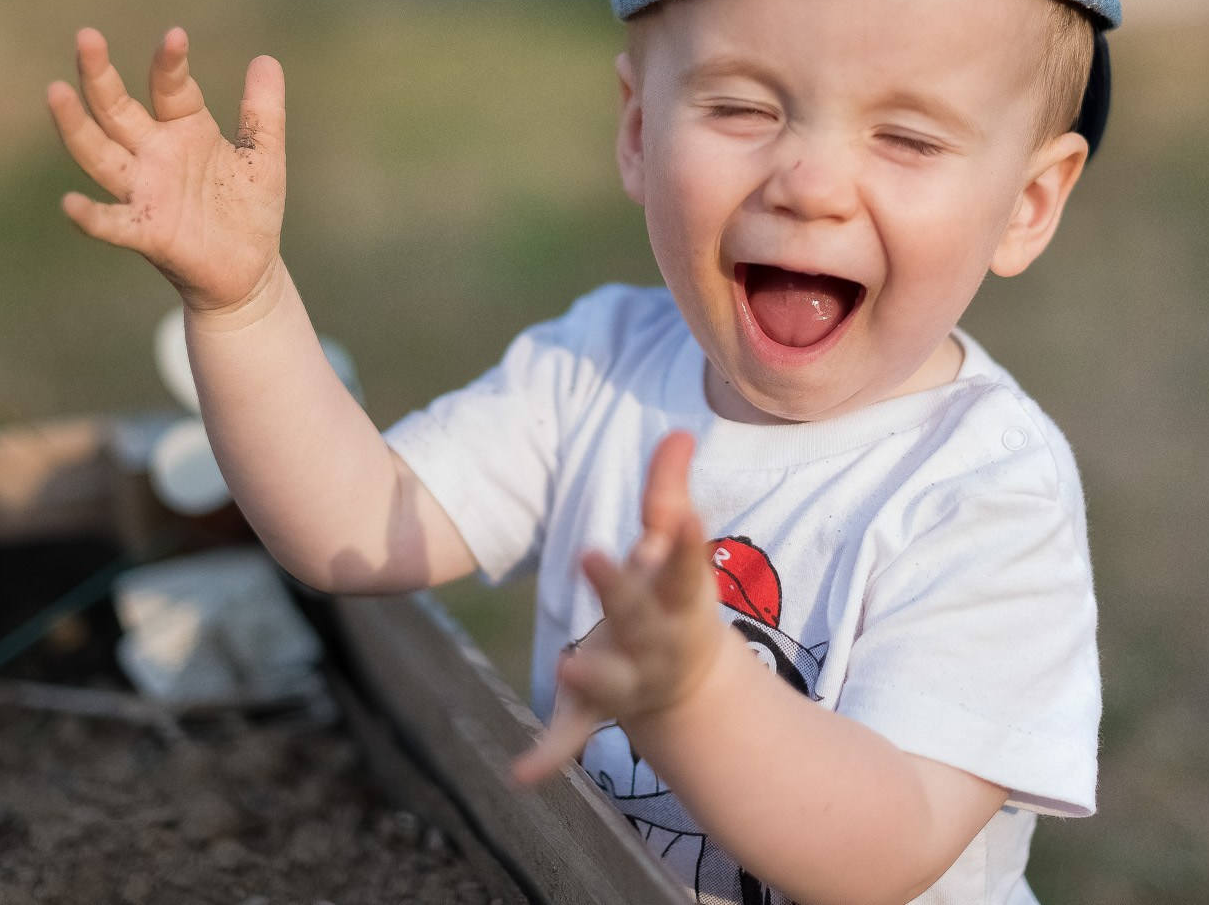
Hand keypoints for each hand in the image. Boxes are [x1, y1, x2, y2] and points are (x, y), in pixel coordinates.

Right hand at [48, 27, 285, 312]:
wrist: (250, 271)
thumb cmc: (249, 210)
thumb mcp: (263, 156)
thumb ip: (263, 112)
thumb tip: (267, 59)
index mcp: (184, 129)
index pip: (170, 87)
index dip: (170, 63)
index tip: (175, 36)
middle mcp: (154, 154)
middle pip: (116, 109)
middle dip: (99, 76)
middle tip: (86, 37)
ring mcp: (145, 191)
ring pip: (100, 154)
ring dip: (76, 127)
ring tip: (55, 91)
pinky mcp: (147, 232)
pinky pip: (112, 223)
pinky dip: (91, 217)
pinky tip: (70, 204)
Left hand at [512, 432, 724, 784]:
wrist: (690, 680)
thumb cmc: (674, 597)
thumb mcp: (675, 548)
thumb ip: (669, 491)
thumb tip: (681, 430)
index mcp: (680, 600)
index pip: (687, 567)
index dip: (686, 541)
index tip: (683, 514)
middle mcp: (657, 642)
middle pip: (637, 614)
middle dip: (616, 587)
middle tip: (588, 551)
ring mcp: (628, 679)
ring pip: (609, 682)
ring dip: (590, 676)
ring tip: (565, 668)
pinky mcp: (595, 709)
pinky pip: (571, 736)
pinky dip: (547, 756)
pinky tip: (518, 777)